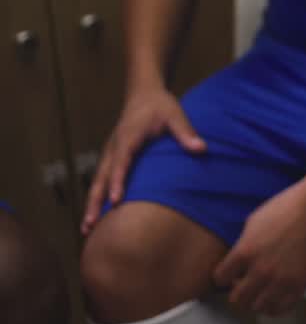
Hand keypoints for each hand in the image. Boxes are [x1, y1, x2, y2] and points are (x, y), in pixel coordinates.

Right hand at [82, 87, 204, 233]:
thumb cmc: (161, 105)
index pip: (121, 162)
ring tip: (87, 229)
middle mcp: (114, 147)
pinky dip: (97, 197)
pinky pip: (102, 180)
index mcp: (128, 137)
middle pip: (101, 177)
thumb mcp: (176, 115)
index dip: (117, 181)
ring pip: (97, 181)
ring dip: (92, 204)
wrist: (143, 94)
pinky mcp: (112, 157)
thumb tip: (201, 149)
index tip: (116, 201)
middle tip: (90, 224)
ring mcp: (110, 153)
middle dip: (95, 201)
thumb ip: (186, 132)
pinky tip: (96, 216)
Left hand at [213, 181, 305, 315]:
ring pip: (258, 308)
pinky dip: (276, 306)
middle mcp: (261, 270)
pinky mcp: (300, 284)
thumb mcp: (254, 221)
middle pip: (237, 299)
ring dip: (257, 300)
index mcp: (245, 252)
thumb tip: (239, 259)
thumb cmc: (289, 207)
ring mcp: (282, 279)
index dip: (224, 276)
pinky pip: (282, 308)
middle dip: (238, 292)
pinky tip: (276, 296)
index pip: (220, 279)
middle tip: (245, 285)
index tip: (229, 275)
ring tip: (262, 291)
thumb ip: (243, 244)